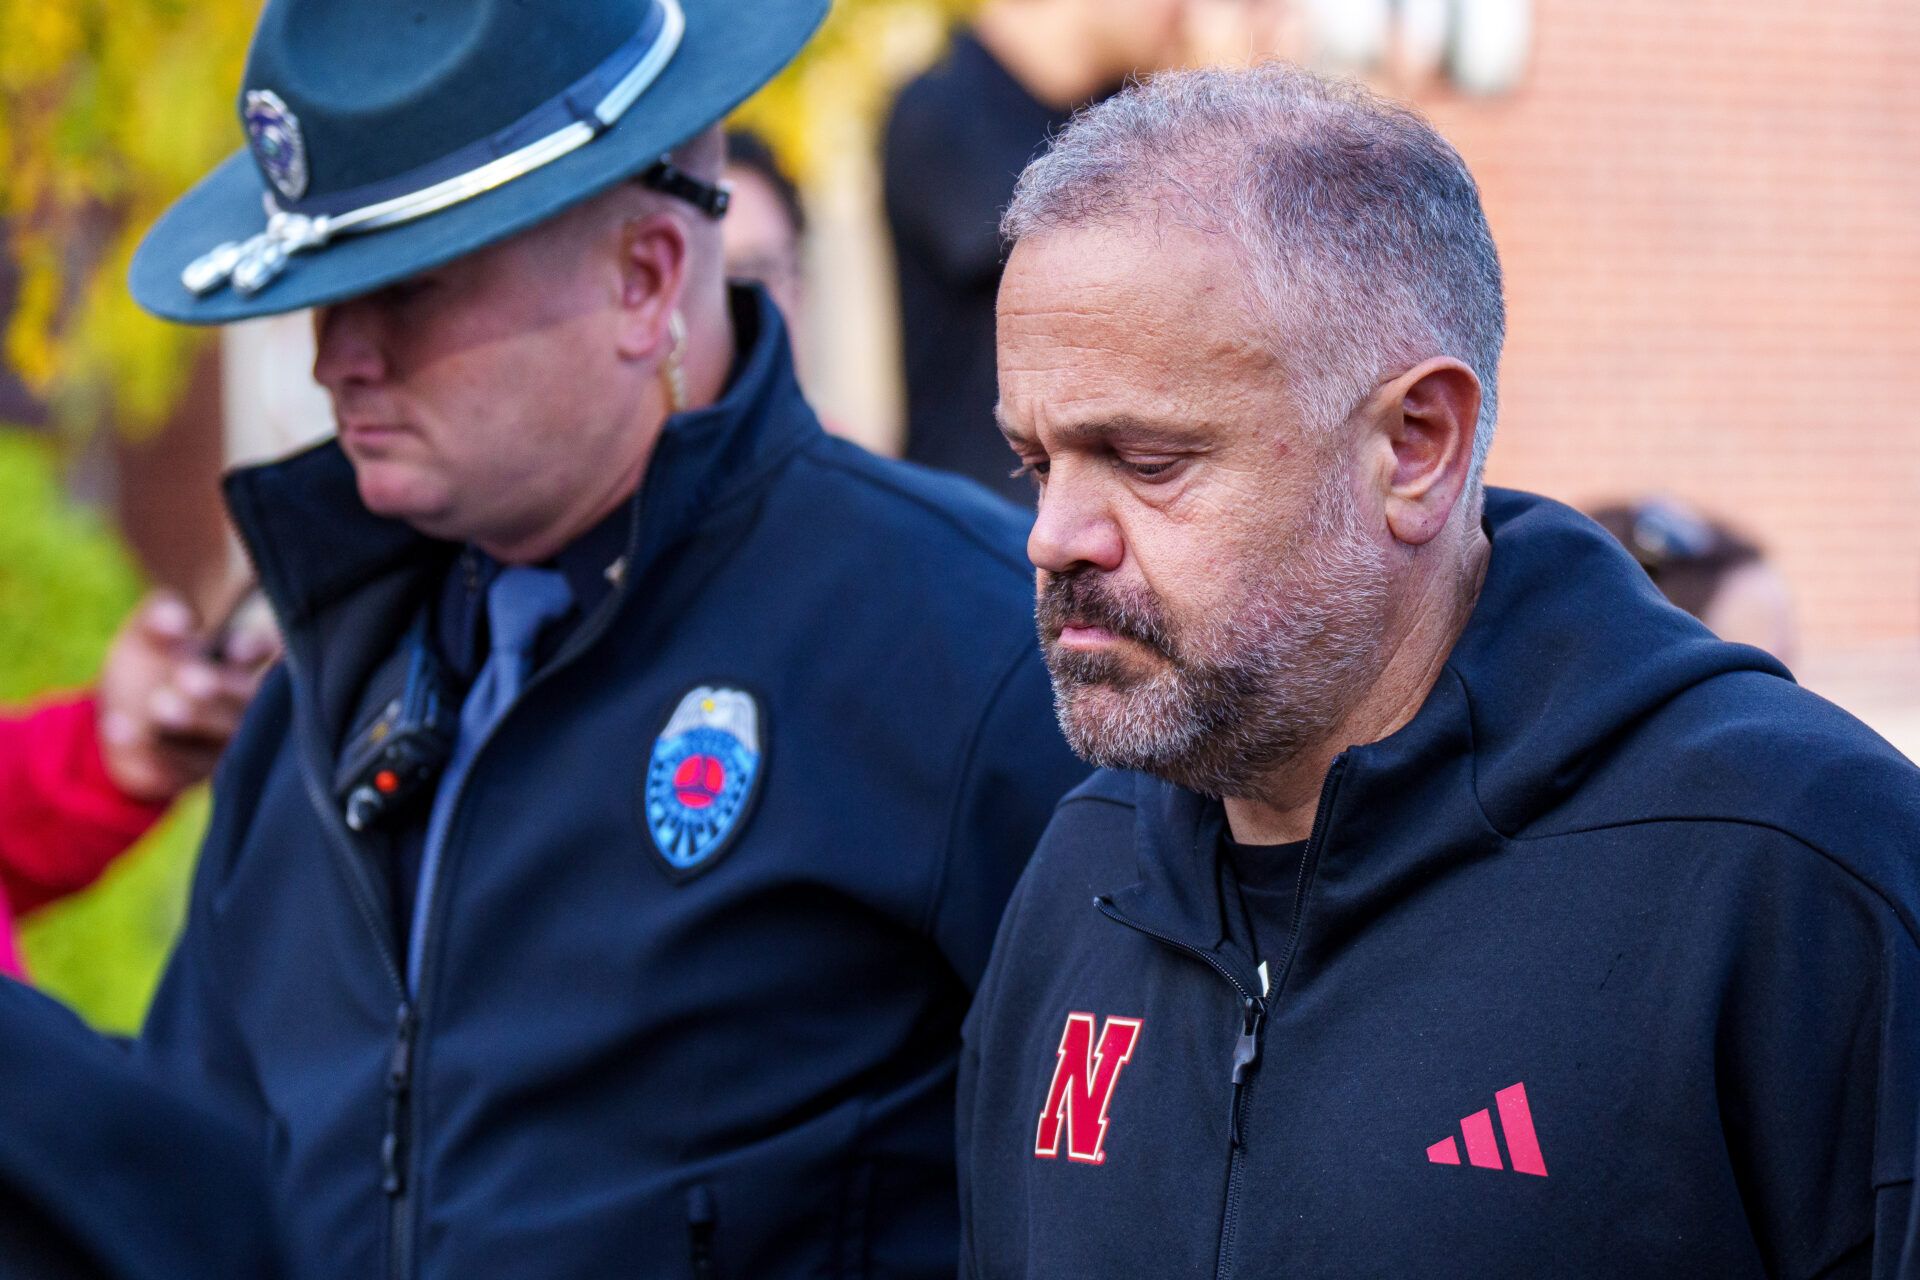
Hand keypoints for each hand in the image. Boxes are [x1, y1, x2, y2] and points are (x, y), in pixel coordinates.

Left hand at [95, 590, 279, 803]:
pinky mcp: (196, 774)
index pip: (264, 652)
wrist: (121, 716)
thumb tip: (175, 619)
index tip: (234, 647)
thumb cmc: (148, 661)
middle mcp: (244, 706)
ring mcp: (224, 744)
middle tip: (189, 678)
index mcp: (240, 663)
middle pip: (248, 701)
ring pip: (222, 739)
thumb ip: (159, 620)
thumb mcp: (147, 633)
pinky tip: (117, 727)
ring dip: (194, 721)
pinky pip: (179, 769)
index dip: (254, 650)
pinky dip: (149, 750)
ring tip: (160, 703)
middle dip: (222, 690)